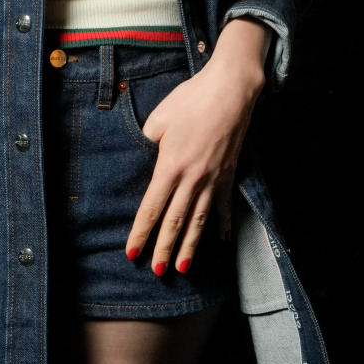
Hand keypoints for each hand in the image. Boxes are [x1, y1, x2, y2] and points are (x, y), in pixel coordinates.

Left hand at [124, 22, 268, 275]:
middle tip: (157, 272)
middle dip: (165, 249)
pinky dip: (222, 224)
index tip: (132, 253)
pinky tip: (222, 241)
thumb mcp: (159, 117)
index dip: (141, 232)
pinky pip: (224, 205)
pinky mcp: (229, 173)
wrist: (230, 90)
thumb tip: (150, 152)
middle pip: (175, 221)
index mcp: (170, 166)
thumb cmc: (191, 99)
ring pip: (199, 220)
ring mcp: (213, 178)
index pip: (152, 208)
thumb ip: (150, 139)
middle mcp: (192, 178)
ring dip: (191, 245)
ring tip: (184, 267)